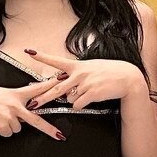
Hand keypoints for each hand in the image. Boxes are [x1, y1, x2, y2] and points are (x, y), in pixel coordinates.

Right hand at [0, 85, 63, 140]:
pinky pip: (7, 133)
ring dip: (8, 126)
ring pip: (17, 128)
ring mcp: (9, 116)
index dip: (50, 86)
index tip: (62, 82)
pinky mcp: (3, 126)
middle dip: (49, 129)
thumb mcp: (0, 94)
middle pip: (36, 119)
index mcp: (15, 94)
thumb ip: (13, 100)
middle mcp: (15, 105)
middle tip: (60, 135)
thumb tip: (24, 109)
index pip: (36, 89)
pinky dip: (1, 131)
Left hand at [22, 48, 146, 109]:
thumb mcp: (91, 68)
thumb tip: (65, 87)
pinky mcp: (91, 93)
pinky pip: (78, 105)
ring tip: (89, 92)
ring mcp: (85, 83)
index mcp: (77, 66)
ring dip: (75, 100)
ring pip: (69, 99)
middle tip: (32, 104)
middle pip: (56, 88)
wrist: (127, 78)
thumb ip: (76, 76)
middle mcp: (78, 74)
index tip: (29, 51)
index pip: (56, 60)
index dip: (42, 57)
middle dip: (43, 98)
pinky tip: (90, 99)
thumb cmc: (109, 73)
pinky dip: (81, 105)